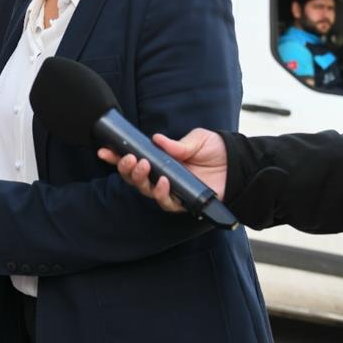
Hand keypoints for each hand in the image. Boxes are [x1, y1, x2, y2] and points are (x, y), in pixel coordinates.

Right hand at [97, 129, 227, 212]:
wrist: (238, 166)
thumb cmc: (216, 151)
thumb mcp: (197, 140)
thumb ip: (177, 144)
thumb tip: (156, 140)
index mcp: (160, 160)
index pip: (134, 160)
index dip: (117, 157)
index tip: (104, 150)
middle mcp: (161, 177)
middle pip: (134, 178)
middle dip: (127, 169)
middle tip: (129, 159)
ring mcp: (171, 191)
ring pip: (146, 191)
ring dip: (140, 179)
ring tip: (143, 166)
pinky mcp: (183, 202)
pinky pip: (166, 202)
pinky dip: (162, 192)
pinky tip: (163, 181)